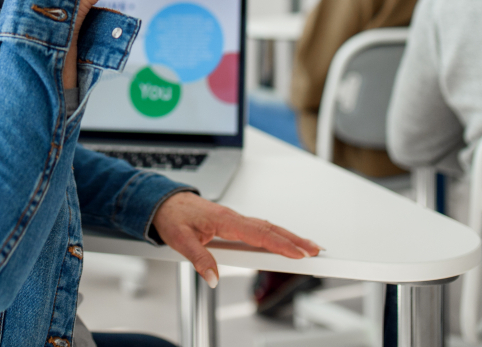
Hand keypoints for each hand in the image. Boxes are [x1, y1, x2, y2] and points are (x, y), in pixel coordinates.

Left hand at [151, 192, 319, 288]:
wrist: (164, 201)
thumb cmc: (172, 217)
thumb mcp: (180, 240)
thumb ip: (199, 259)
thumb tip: (214, 279)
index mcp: (224, 220)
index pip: (258, 233)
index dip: (280, 243)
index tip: (298, 253)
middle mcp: (234, 217)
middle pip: (270, 228)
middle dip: (295, 239)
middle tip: (317, 250)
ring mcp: (235, 219)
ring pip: (267, 227)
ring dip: (289, 236)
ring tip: (309, 248)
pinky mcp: (233, 222)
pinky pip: (260, 227)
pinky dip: (276, 234)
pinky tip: (284, 241)